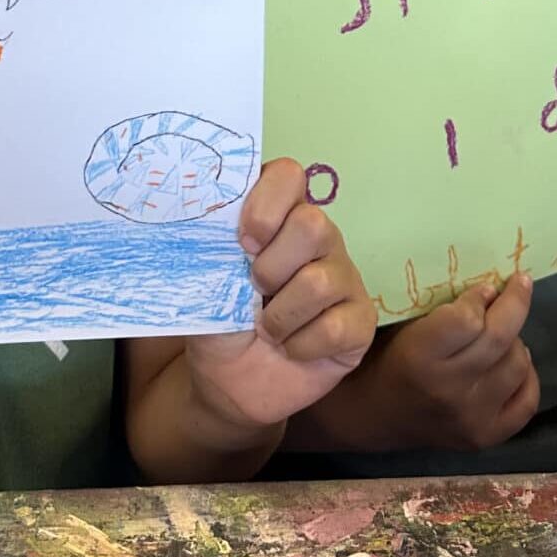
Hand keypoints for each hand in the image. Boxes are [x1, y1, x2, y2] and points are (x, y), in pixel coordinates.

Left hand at [184, 158, 376, 432]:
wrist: (229, 382)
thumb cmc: (219, 320)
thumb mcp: (202, 280)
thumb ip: (206, 245)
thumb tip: (195, 217)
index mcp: (278, 215)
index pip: (287, 175)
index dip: (266, 204)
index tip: (242, 242)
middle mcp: (318, 236)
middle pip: (313, 224)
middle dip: (272, 266)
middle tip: (253, 290)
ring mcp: (345, 277)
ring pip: (321, 281)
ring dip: (280, 316)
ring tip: (267, 328)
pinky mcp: (360, 320)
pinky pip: (337, 327)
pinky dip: (301, 345)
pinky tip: (291, 348)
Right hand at [364, 276, 538, 450]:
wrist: (372, 415)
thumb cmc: (384, 357)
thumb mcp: (402, 324)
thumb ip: (443, 311)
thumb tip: (491, 291)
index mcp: (419, 357)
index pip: (468, 320)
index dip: (481, 297)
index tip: (485, 288)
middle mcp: (448, 390)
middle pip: (499, 339)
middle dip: (514, 303)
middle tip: (518, 284)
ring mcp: (471, 418)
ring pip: (518, 366)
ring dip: (516, 342)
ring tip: (503, 335)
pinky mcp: (485, 438)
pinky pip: (527, 402)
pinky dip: (527, 377)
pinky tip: (515, 365)